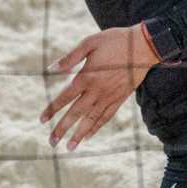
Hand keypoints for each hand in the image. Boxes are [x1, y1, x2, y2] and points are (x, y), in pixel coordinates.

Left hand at [41, 24, 158, 149]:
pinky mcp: (121, 98)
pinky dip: (97, 127)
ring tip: (69, 147)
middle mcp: (97, 90)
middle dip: (62, 129)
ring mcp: (110, 96)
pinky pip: (106, 116)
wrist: (144, 46)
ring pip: (91, 119)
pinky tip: (88, 136)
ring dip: (79, 134)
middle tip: (52, 142)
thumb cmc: (116, 40)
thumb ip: (70, 58)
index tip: (42, 120)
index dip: (52, 109)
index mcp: (87, 76)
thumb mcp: (90, 42)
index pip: (65, 97)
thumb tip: (51, 69)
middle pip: (76, 113)